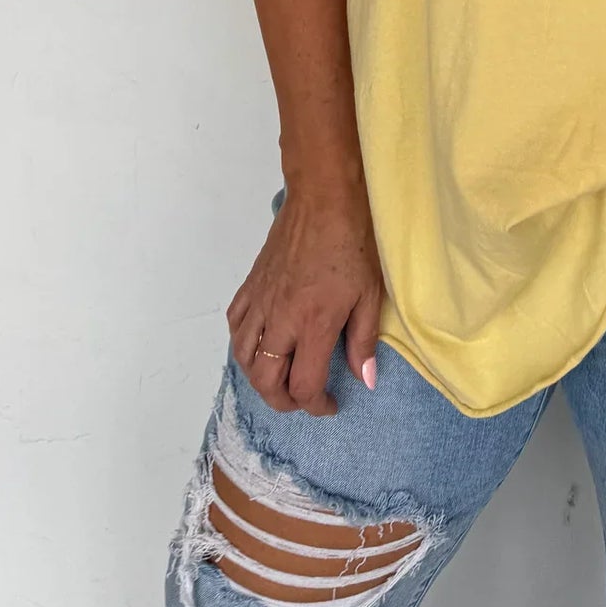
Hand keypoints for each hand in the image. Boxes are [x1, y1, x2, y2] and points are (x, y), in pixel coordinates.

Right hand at [226, 167, 382, 416]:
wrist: (323, 200)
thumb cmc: (353, 244)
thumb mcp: (370, 294)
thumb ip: (364, 341)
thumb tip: (365, 380)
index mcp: (314, 325)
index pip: (304, 384)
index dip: (316, 405)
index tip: (329, 404)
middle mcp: (280, 320)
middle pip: (266, 380)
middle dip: (282, 401)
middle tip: (302, 399)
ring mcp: (261, 302)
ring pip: (244, 357)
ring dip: (259, 378)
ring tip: (279, 378)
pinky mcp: (250, 286)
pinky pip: (234, 325)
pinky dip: (242, 344)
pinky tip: (257, 344)